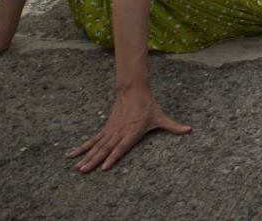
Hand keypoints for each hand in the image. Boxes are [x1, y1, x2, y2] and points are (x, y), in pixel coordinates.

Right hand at [66, 87, 190, 172]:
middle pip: (105, 148)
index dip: (113, 156)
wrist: (133, 90)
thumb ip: (173, 126)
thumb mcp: (161, 117)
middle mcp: (120, 132)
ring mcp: (111, 130)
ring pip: (97, 145)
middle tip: (84, 171)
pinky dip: (82, 147)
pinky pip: (93, 140)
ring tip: (77, 167)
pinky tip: (72, 154)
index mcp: (132, 131)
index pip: (122, 146)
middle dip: (94, 160)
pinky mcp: (106, 128)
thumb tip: (189, 130)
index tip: (104, 167)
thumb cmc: (148, 106)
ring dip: (86, 156)